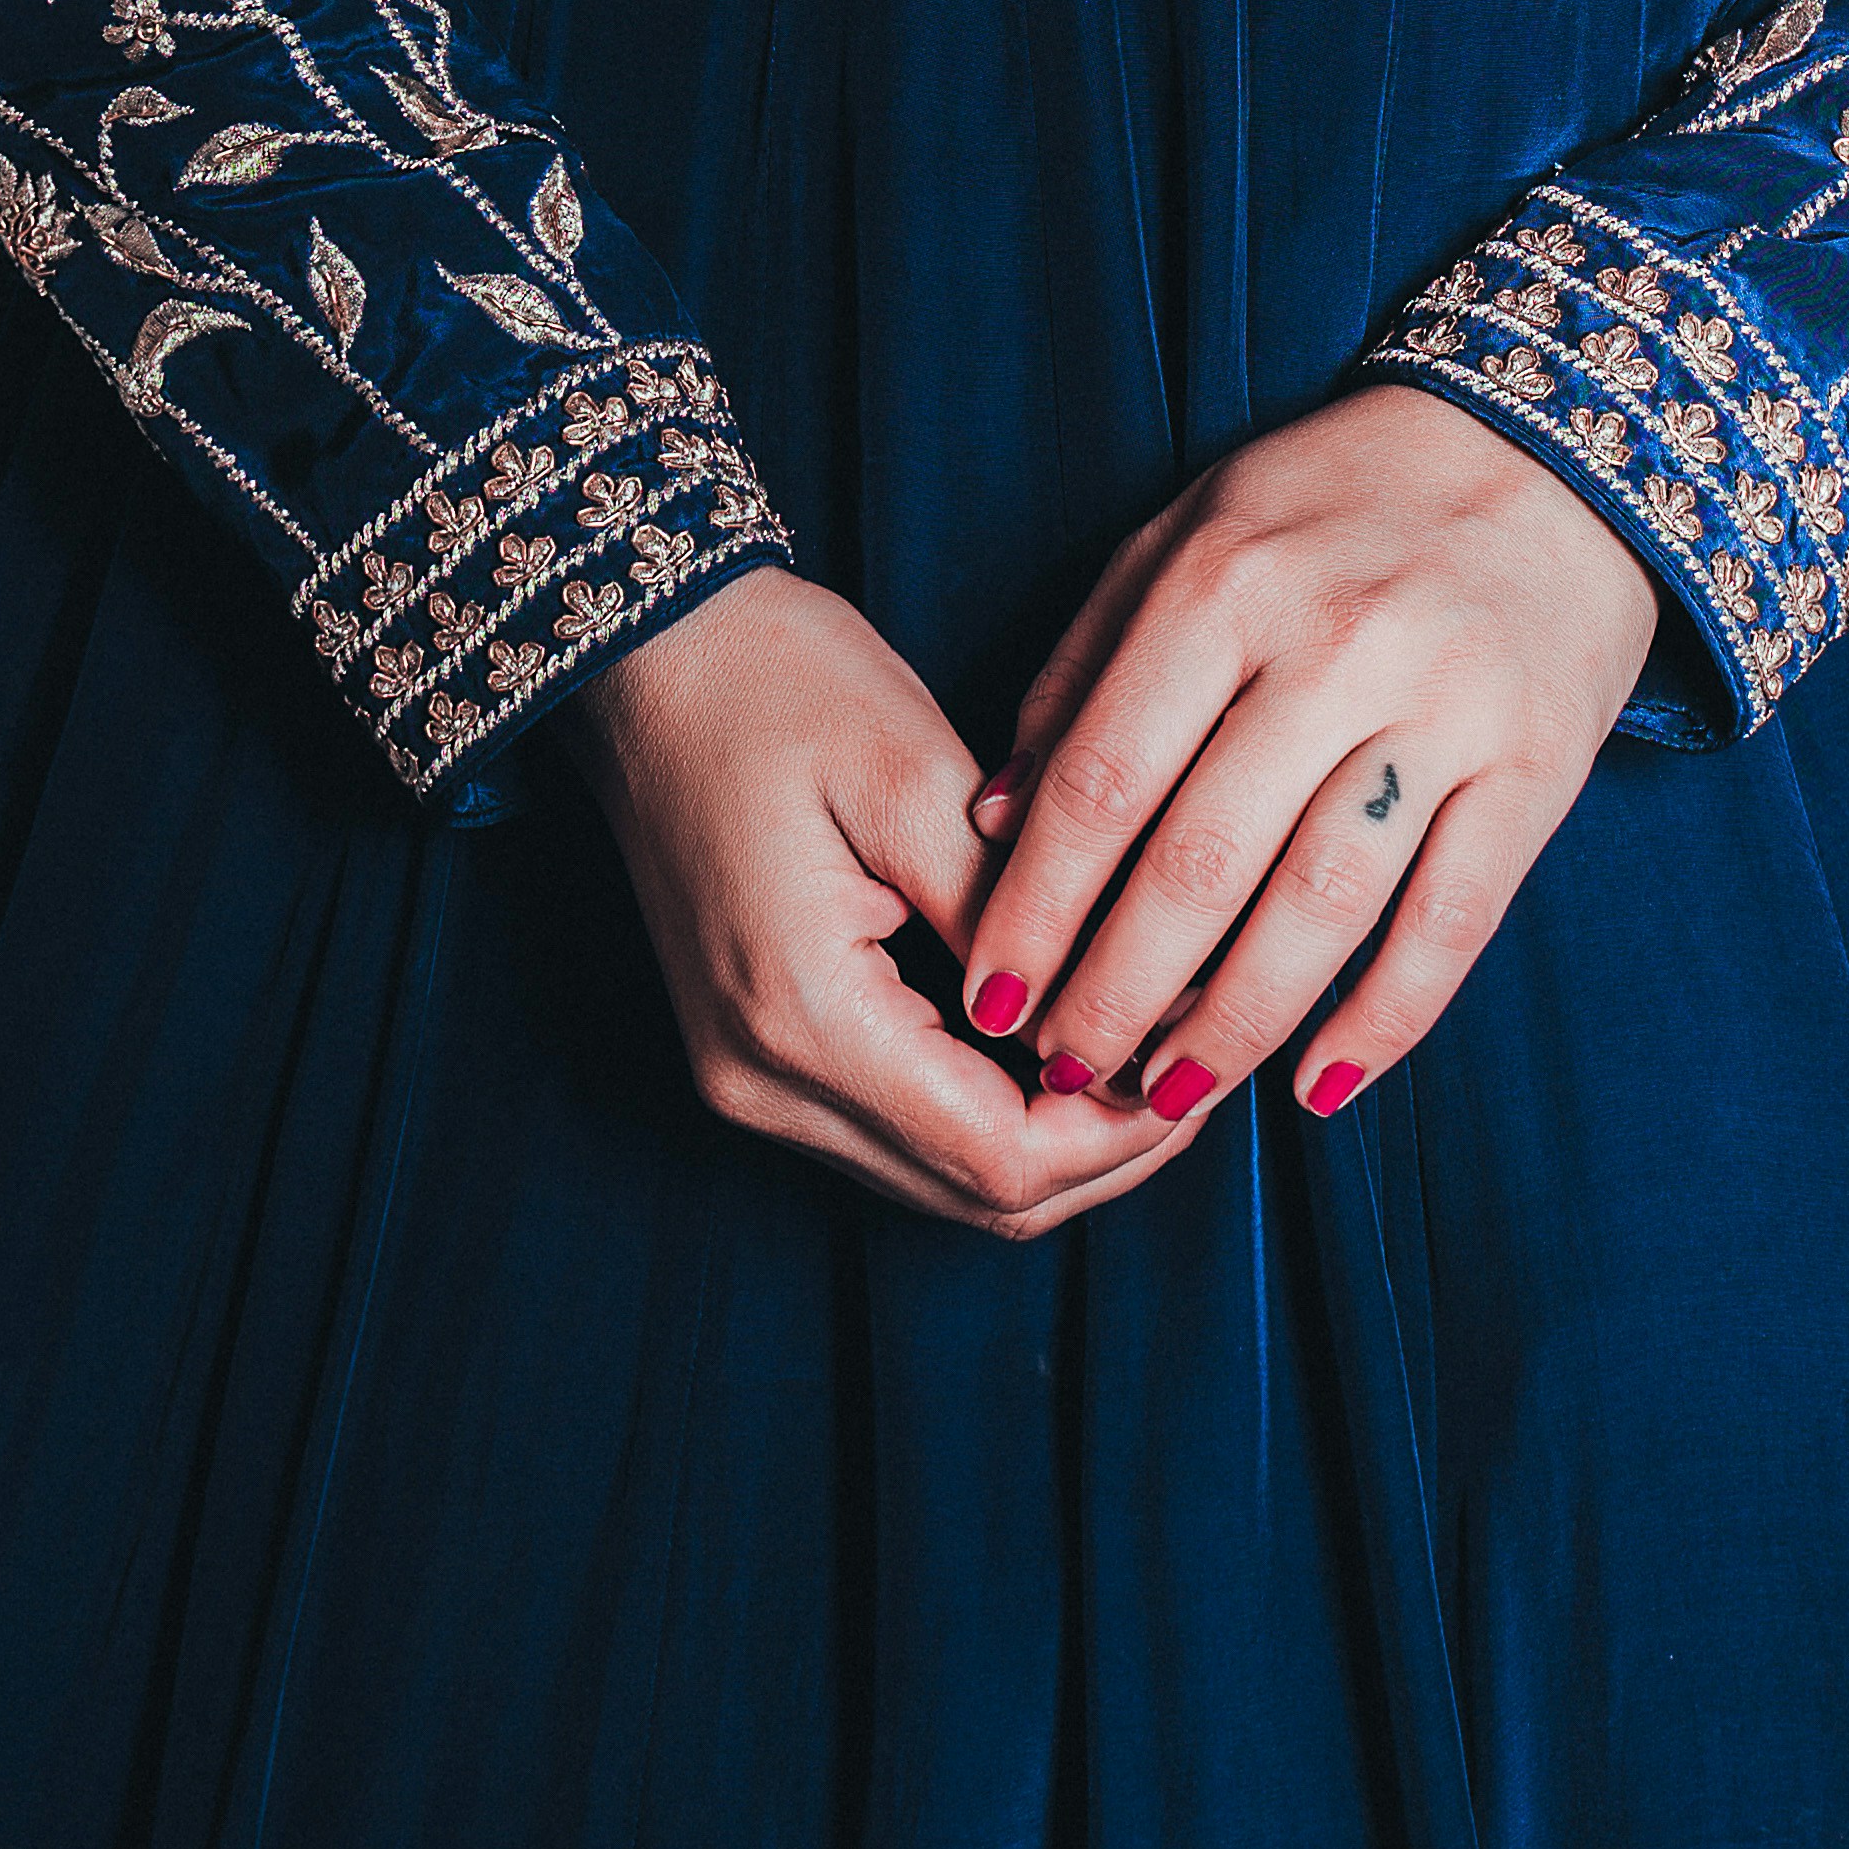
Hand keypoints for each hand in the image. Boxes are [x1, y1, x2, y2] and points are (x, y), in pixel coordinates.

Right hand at [565, 569, 1216, 1236]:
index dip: (1119, 1131)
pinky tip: (1059, 1042)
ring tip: (1149, 1049)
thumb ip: (1016, 916)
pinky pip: (897, 1129)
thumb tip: (1116, 1014)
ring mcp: (747, 1078)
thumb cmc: (771, 681)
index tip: (1204, 1062)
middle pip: (972, 1195)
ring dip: (1052, 1138)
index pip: (998, 1153)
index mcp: (802, 1016)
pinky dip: (990, 1111)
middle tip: (1201, 1064)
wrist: (644, 654)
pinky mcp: (753, 1052)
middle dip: (1102, 1149)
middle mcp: (761, 1080)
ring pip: (938, 1177)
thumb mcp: (915, 777)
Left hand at [959, 387, 1659, 1131]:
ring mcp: (1445, 709)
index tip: (992, 997)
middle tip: (1066, 1074)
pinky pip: (1453, 921)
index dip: (1039, 906)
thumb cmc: (1333, 501)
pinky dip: (1384, 1019)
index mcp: (1225, 582)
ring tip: (1168, 1095)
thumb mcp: (1186, 536)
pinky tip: (1318, 1084)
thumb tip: (994, 820)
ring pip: (1322, 904)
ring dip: (1234, 1024)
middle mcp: (1335, 645)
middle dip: (1118, 990)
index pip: (1105, 778)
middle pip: (1202, 859)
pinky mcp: (1537, 766)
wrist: (1550, 446)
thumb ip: (1083, 670)